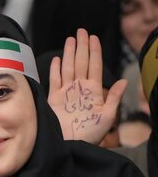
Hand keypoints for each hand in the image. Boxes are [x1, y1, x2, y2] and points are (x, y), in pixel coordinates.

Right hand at [47, 28, 126, 143]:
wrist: (71, 145)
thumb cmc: (90, 134)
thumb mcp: (107, 117)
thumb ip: (113, 98)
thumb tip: (123, 81)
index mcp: (93, 91)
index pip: (94, 66)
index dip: (94, 51)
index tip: (94, 38)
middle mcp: (79, 89)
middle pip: (81, 63)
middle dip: (82, 46)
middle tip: (81, 31)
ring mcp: (66, 93)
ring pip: (68, 68)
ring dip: (70, 53)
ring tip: (71, 39)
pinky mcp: (53, 99)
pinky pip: (54, 81)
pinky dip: (55, 70)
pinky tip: (58, 59)